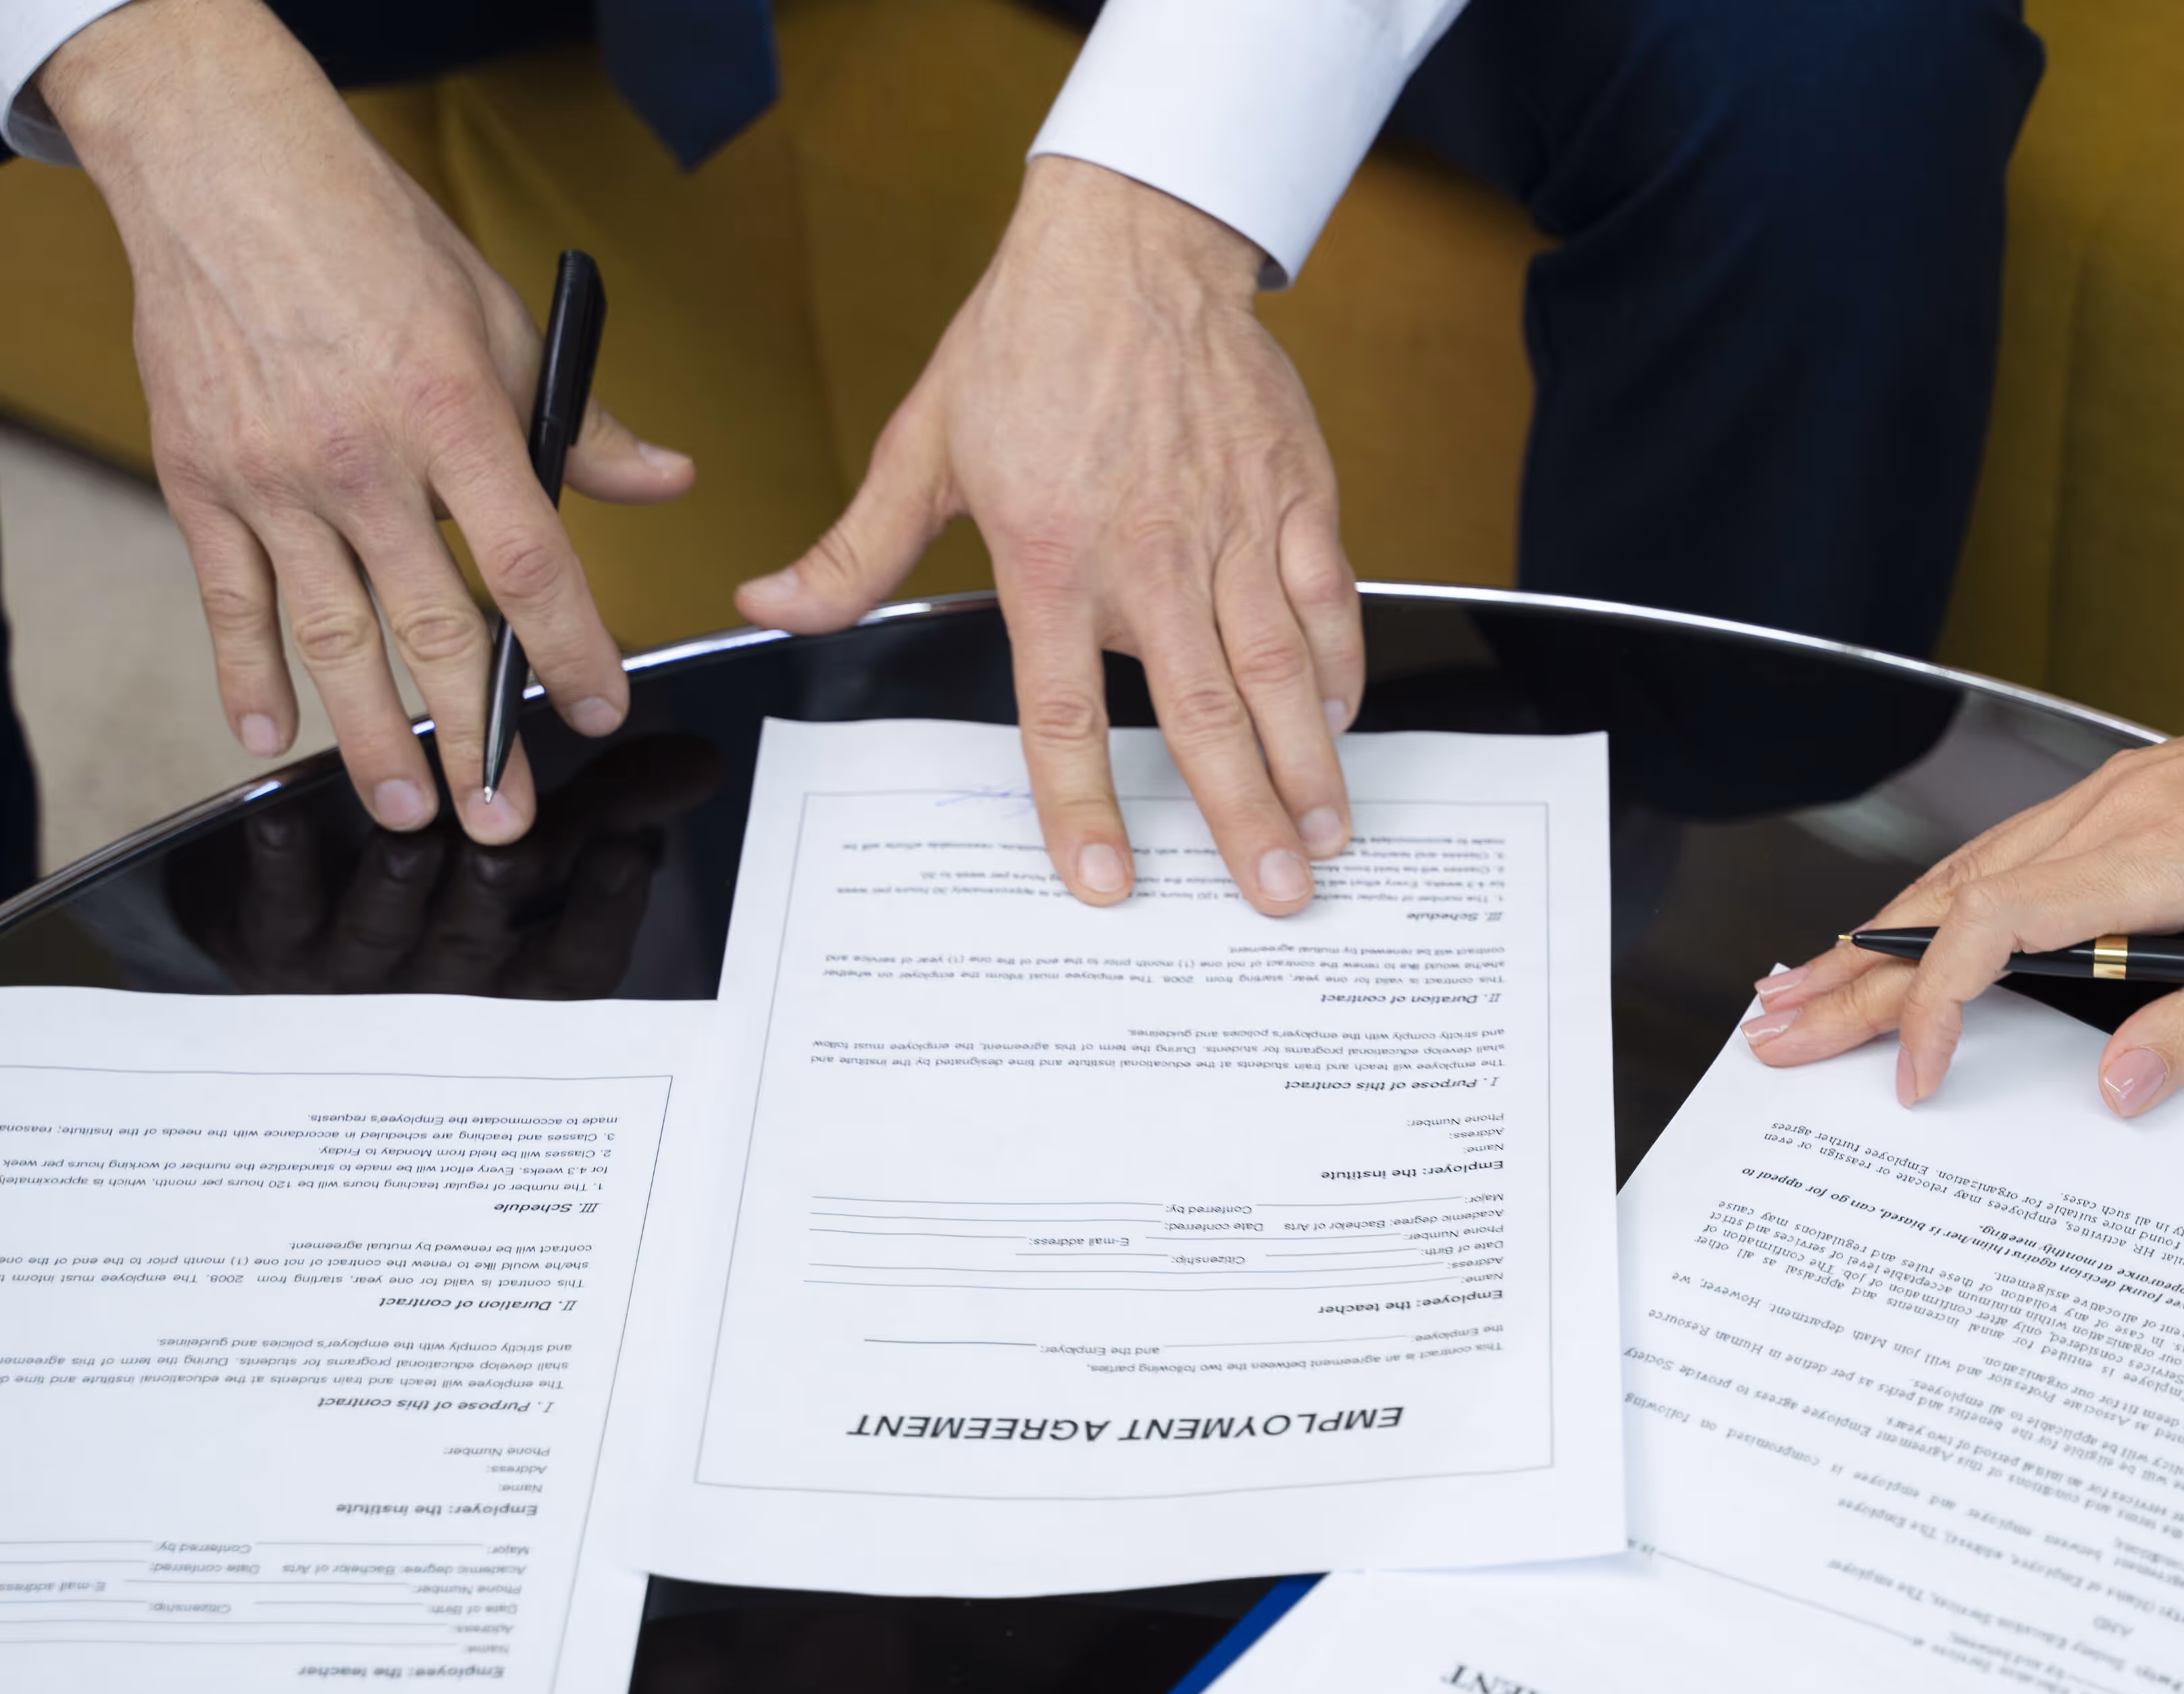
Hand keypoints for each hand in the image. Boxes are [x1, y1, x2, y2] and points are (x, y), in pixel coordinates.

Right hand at [41, 0, 693, 844]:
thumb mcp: (505, 318)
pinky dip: (246, 674)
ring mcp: (273, 476)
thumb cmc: (372, 237)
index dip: (571, 648)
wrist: (227, 168)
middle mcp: (360, 458)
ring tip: (407, 810)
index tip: (599, 708)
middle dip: (471, 737)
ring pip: (332, 635)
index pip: (529, 562)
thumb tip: (667, 484)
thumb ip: (581, 425)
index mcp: (452, 414)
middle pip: (429, 626)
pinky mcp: (201, 479)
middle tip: (500, 815)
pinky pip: (229, 598)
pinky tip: (272, 737)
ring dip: (371, 736)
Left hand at [176, 734, 723, 995]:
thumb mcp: (535, 849)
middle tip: (506, 845)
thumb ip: (613, 804)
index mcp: (513, 972)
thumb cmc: (446, 888)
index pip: (574, 964)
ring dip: (395, 886)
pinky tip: (283, 820)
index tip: (631, 854)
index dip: (602, 917)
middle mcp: (438, 985)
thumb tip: (701, 761)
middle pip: (476, 947)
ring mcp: (353, 971)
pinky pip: (278, 909)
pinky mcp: (274, 942)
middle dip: (492, 893)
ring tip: (408, 837)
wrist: (303, 939)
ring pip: (381, 931)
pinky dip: (283, 864)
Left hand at [735, 155, 1362, 915]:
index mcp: (1051, 558)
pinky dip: (1338, 665)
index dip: (1082, 804)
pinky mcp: (1291, 493)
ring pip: (1278, 668)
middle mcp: (1149, 554)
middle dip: (1244, 815)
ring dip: (1307, 764)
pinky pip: (1325, 597)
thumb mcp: (923, 444)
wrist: (1127, 240)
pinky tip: (1340, 723)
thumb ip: (857, 548)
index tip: (1105, 882)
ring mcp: (1230, 525)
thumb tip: (773, 608)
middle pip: (1201, 711)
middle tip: (1277, 895)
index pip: (1063, 710)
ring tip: (1328, 838)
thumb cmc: (1025, 341)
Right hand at [1740, 637, 2183, 1111]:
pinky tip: (1891, 927)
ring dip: (1872, 937)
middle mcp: (2110, 816)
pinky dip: (1929, 901)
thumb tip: (2118, 1087)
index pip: (1999, 926)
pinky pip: (1995, 852)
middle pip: (1946, 902)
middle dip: (1852, 977)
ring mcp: (2102, 798)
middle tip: (1777, 1029)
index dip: (1938, 1002)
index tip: (1918, 1072)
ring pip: (1957, 873)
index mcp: (2159, 859)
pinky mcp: (2111, 795)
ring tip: (1802, 988)